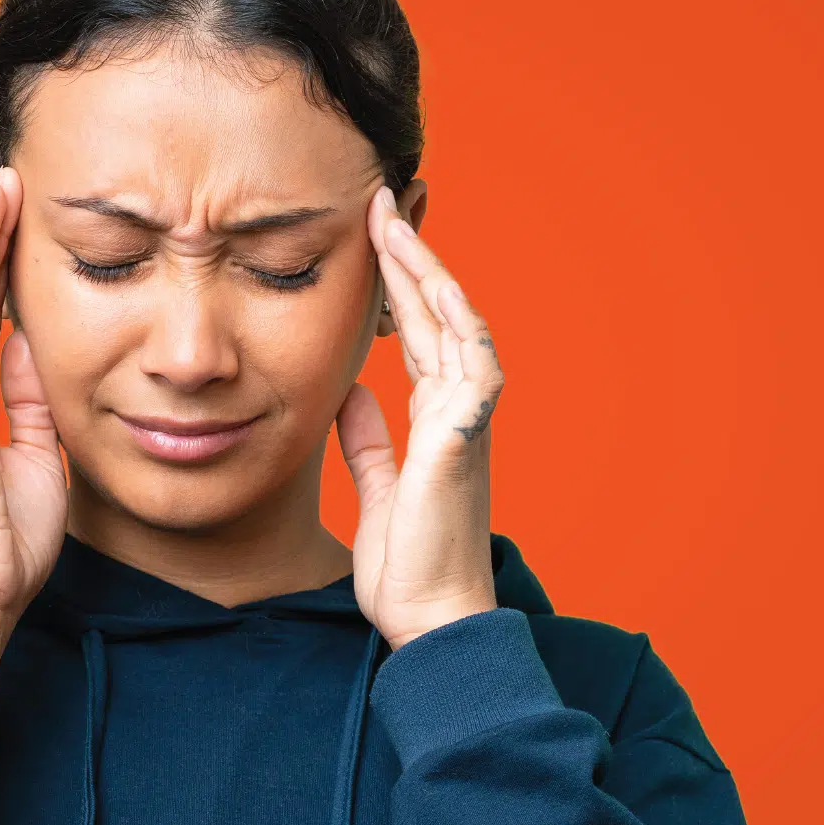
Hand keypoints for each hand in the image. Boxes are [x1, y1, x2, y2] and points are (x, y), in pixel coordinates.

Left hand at [338, 186, 505, 649]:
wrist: (432, 620)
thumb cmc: (411, 567)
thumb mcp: (379, 488)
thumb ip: (370, 440)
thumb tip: (352, 395)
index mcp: (436, 421)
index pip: (421, 334)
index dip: (400, 284)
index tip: (372, 237)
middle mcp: (457, 413)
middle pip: (439, 316)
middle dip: (410, 258)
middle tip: (379, 204)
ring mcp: (466, 423)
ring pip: (458, 327)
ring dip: (430, 275)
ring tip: (395, 226)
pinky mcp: (464, 441)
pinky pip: (471, 368)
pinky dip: (457, 325)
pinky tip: (436, 289)